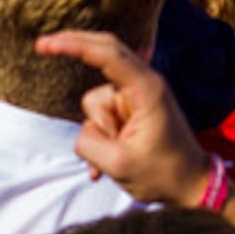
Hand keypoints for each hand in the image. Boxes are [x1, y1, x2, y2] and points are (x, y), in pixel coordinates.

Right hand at [36, 29, 209, 208]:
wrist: (192, 188)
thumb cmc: (164, 175)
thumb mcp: (118, 164)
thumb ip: (89, 142)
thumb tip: (83, 131)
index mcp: (147, 89)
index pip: (107, 54)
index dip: (73, 45)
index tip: (45, 45)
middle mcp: (143, 85)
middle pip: (102, 53)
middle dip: (72, 49)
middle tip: (42, 45)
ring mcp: (137, 97)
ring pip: (95, 103)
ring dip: (99, 130)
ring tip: (120, 156)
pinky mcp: (133, 111)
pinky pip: (102, 117)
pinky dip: (100, 136)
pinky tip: (107, 162)